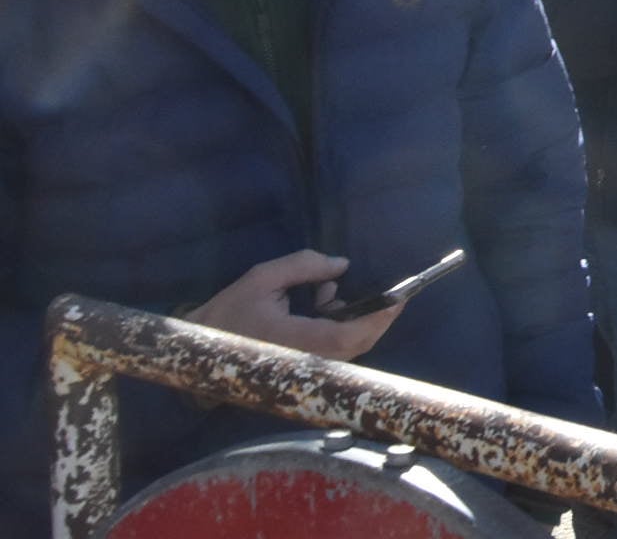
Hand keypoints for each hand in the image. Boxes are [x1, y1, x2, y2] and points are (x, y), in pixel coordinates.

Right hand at [189, 250, 402, 361]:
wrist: (198, 350)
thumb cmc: (228, 311)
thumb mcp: (262, 279)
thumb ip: (303, 266)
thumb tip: (341, 265)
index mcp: (291, 340)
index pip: (345, 336)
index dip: (376, 319)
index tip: (397, 299)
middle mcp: (302, 361)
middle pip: (356, 346)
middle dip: (376, 319)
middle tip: (388, 294)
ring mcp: (303, 370)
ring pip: (348, 351)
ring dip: (357, 322)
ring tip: (331, 295)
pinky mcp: (302, 371)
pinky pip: (336, 353)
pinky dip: (344, 330)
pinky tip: (325, 307)